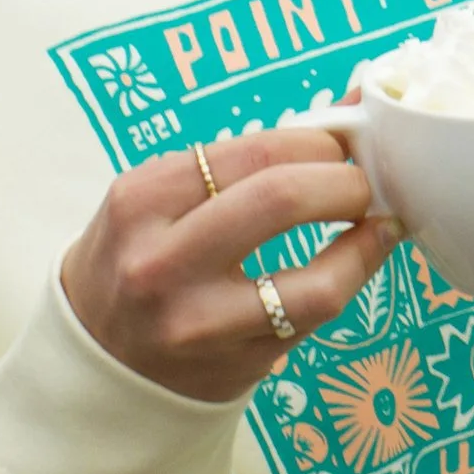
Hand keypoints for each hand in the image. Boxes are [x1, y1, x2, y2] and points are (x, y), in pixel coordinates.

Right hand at [59, 126, 400, 404]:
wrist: (98, 356)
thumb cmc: (142, 257)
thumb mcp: (159, 199)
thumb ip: (240, 160)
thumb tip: (350, 108)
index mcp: (141, 201)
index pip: (253, 151)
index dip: (317, 143)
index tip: (339, 145)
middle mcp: (161, 262)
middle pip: (282, 200)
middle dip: (345, 182)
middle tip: (361, 182)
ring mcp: (198, 323)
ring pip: (315, 282)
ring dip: (364, 240)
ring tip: (375, 220)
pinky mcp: (234, 365)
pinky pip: (315, 318)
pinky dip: (353, 278)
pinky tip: (360, 258)